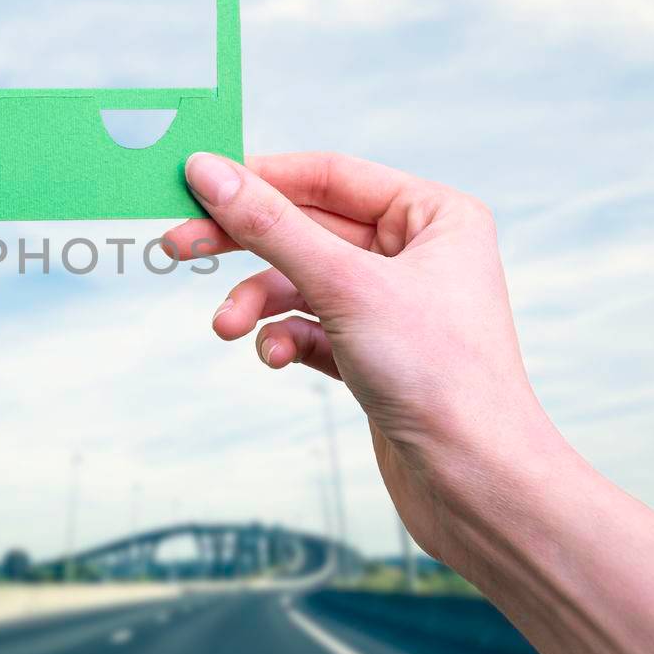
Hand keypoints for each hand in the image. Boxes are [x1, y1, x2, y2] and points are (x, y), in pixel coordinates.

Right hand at [162, 152, 568, 570]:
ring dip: (258, 303)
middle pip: (306, 228)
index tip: (194, 184)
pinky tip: (277, 358)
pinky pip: (311, 327)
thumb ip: (269, 225)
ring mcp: (394, 306)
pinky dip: (285, 338)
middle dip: (244, 243)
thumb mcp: (342, 286)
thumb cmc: (437, 374)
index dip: (259, 177)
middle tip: (178, 247)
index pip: (328, 176)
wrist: (475, 482)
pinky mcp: (374, 354)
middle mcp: (418, 253)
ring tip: (227, 328)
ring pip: (301, 282)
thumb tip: (207, 171)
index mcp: (434, 216)